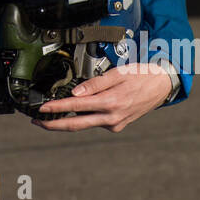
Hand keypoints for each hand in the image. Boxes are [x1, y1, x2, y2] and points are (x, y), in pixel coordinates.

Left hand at [29, 63, 171, 133]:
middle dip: (53, 125)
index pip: (76, 108)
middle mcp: (112, 118)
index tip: (42, 109)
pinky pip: (95, 122)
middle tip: (36, 122)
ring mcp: (114, 124)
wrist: (162, 86)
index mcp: (111, 103)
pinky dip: (84, 117)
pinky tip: (78, 111)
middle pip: (76, 125)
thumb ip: (95, 83)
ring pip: (85, 125)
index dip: (56, 109)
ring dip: (66, 122)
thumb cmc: (141, 76)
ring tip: (50, 116)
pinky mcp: (116, 126)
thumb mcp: (118, 73)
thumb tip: (75, 94)